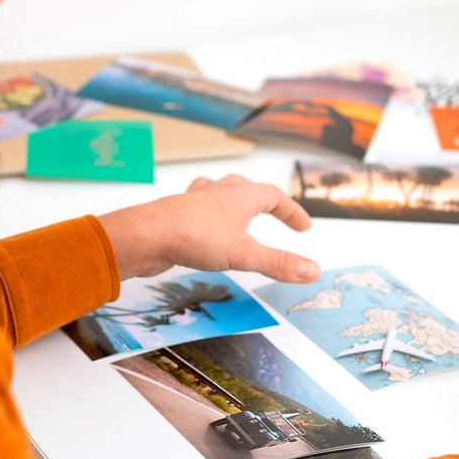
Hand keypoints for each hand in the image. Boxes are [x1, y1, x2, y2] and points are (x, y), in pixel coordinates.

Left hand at [97, 174, 320, 282]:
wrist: (145, 235)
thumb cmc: (194, 237)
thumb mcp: (244, 254)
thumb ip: (279, 264)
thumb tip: (313, 270)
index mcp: (239, 196)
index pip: (274, 197)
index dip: (292, 211)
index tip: (303, 227)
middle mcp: (217, 193)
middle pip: (246, 188)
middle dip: (265, 201)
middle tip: (276, 213)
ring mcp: (194, 203)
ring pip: (218, 193)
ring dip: (232, 201)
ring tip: (237, 211)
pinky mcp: (176, 217)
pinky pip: (198, 210)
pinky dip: (208, 216)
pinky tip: (204, 229)